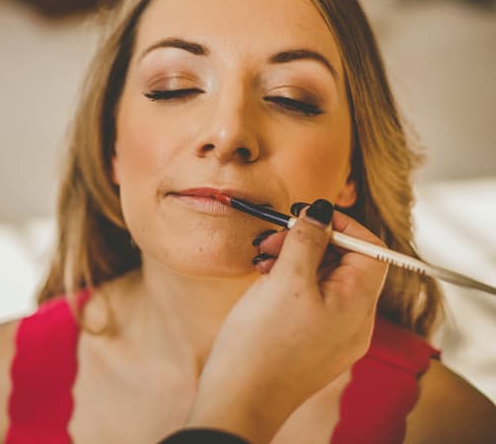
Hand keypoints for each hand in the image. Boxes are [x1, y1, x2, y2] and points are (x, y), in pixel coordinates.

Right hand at [184, 199, 388, 443]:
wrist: (240, 399)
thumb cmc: (263, 342)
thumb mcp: (285, 280)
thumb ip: (307, 240)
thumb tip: (321, 211)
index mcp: (358, 305)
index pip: (370, 249)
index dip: (342, 225)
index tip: (308, 215)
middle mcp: (354, 322)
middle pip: (345, 263)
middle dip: (310, 242)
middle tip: (273, 238)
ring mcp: (334, 336)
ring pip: (324, 281)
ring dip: (295, 261)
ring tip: (262, 260)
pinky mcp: (311, 345)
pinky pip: (310, 302)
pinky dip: (289, 284)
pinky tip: (263, 282)